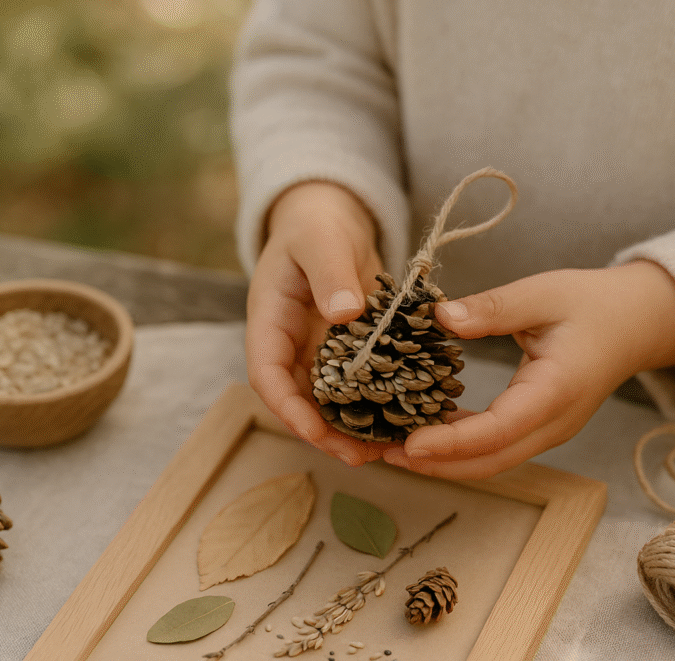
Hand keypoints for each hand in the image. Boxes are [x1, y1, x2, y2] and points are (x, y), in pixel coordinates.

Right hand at [246, 181, 389, 465]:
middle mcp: (292, 346)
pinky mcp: (350, 351)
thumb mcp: (320, 241)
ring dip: (353, 427)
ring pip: (331, 401)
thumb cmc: (316, 225)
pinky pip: (361, 384)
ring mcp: (320, 352)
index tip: (315, 432)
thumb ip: (330, 272)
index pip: (268, 376)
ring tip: (386, 450)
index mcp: (270, 322)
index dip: (289, 409)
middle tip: (359, 456)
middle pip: (300, 401)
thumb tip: (344, 314)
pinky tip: (406, 419)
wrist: (331, 218)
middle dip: (326, 433)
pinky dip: (378, 404)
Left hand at [382, 261, 674, 478]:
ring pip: (492, 461)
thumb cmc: (592, 304)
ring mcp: (548, 431)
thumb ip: (494, 307)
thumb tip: (441, 316)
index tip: (409, 444)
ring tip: (392, 449)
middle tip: (384, 454)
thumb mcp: (543, 293)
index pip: (498, 430)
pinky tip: (425, 434)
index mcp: (556, 391)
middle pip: (490, 461)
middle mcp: (553, 423)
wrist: (636, 323)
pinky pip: (496, 447)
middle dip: (436, 464)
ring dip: (443, 461)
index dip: (452, 443)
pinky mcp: (539, 427)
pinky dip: (459, 448)